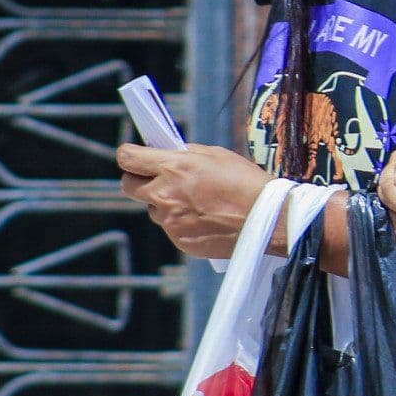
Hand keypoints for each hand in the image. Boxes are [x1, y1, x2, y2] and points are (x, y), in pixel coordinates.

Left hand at [117, 143, 272, 257]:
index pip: (128, 158)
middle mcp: (165, 194)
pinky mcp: (180, 241)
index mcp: (173, 167)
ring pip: (154, 209)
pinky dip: (183, 223)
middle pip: (128, 186)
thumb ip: (186, 155)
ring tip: (197, 203)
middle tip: (157, 180)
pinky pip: (172, 228)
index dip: (128, 155)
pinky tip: (206, 219)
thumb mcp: (216, 155)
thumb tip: (169, 154)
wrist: (267, 219)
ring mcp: (170, 221)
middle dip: (138, 180)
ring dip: (165, 204)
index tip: (134, 156)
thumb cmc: (245, 182)